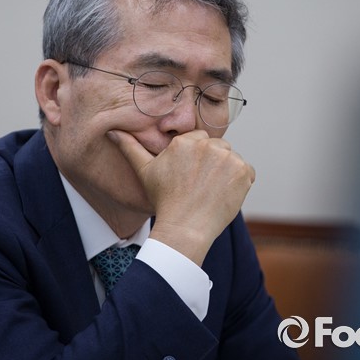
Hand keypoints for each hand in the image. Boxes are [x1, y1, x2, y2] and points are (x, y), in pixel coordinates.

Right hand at [107, 129, 254, 265]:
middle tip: (201, 186)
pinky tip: (224, 195)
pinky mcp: (243, 171)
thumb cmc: (164, 200)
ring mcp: (228, 158)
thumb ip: (130, 147)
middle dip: (212, 163)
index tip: (191, 176)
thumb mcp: (144, 171)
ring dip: (226, 172)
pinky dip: (240, 183)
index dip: (196, 159)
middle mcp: (208, 145)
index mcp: (186, 141)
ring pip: (231, 159)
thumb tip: (113, 131)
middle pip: (217, 147)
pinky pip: (247, 172)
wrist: (185, 228)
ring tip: (211, 191)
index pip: (199, 140)